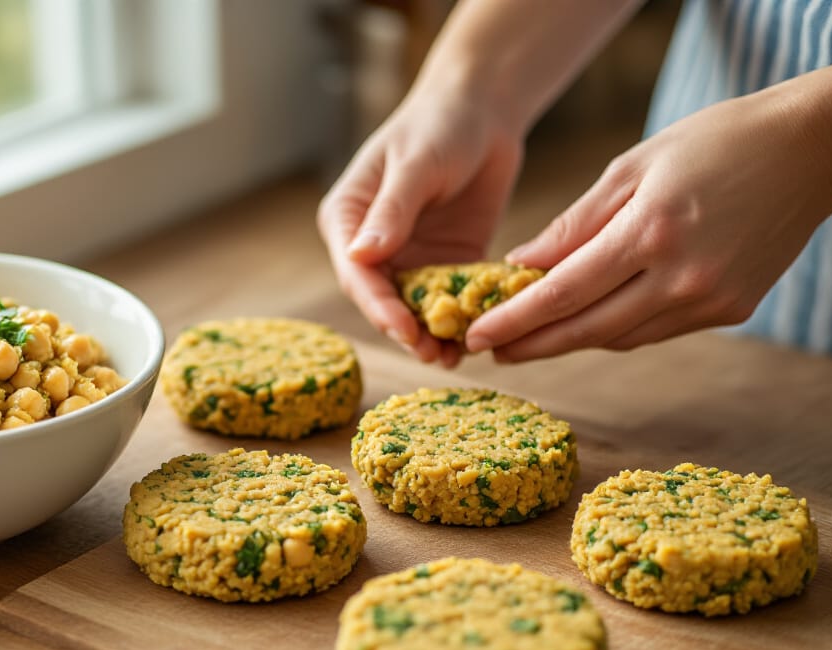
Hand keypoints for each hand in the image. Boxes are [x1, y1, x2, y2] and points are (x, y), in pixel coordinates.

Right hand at [317, 93, 522, 366]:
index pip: (357, 272)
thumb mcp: (416, 164)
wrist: (483, 109)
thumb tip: (361, 255)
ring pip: (415, 307)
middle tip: (431, 354)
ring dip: (432, 334)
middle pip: (382, 299)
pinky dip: (462, 319)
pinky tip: (477, 338)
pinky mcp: (446, 263)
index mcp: (349, 219)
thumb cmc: (439, 124)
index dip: (378, 305)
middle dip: (405, 328)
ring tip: (453, 358)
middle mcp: (373, 245)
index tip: (404, 329)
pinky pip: (450, 298)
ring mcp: (410, 257)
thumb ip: (392, 210)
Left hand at [465, 88, 831, 360]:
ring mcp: (710, 299)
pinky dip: (615, 329)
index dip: (515, 321)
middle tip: (490, 351)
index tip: (477, 336)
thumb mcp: (633, 167)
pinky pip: (655, 331)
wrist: (809, 151)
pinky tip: (587, 323)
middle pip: (587, 329)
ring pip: (620, 337)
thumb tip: (519, 266)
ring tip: (528, 339)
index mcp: (650, 232)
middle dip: (532, 345)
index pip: (564, 293)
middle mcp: (682, 276)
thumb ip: (574, 223)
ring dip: (571, 341)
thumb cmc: (713, 143)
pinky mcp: (731, 310)